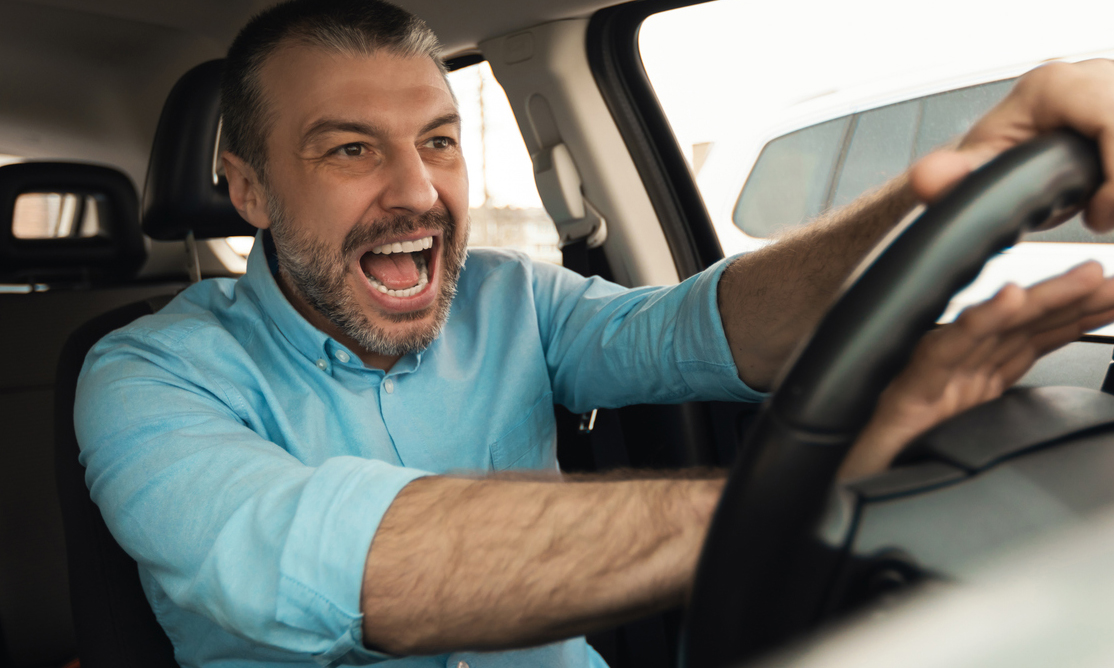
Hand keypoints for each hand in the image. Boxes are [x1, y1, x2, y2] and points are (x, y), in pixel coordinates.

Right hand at [838, 261, 1113, 480]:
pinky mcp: (903, 393)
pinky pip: (944, 352)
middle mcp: (949, 378)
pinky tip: (1008, 301)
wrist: (839, 498)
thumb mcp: (960, 453)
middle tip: (1107, 280)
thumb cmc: (889, 476)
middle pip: (1015, 331)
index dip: (1070, 319)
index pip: (1025, 344)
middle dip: (1067, 300)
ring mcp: (927, 383)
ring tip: (1084, 280)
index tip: (1109, 299)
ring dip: (1040, 302)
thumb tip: (1044, 417)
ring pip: (989, 331)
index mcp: (966, 389)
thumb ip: (992, 426)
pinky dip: (977, 323)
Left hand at [910, 59, 1113, 229]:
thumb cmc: (1000, 146)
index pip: (1113, 123)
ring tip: (1100, 206)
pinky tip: (1106, 191)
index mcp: (1055, 87)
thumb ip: (955, 176)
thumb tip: (929, 179)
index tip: (1096, 215)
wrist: (1011, 139)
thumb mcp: (980, 164)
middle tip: (1098, 215)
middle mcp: (1092, 76)